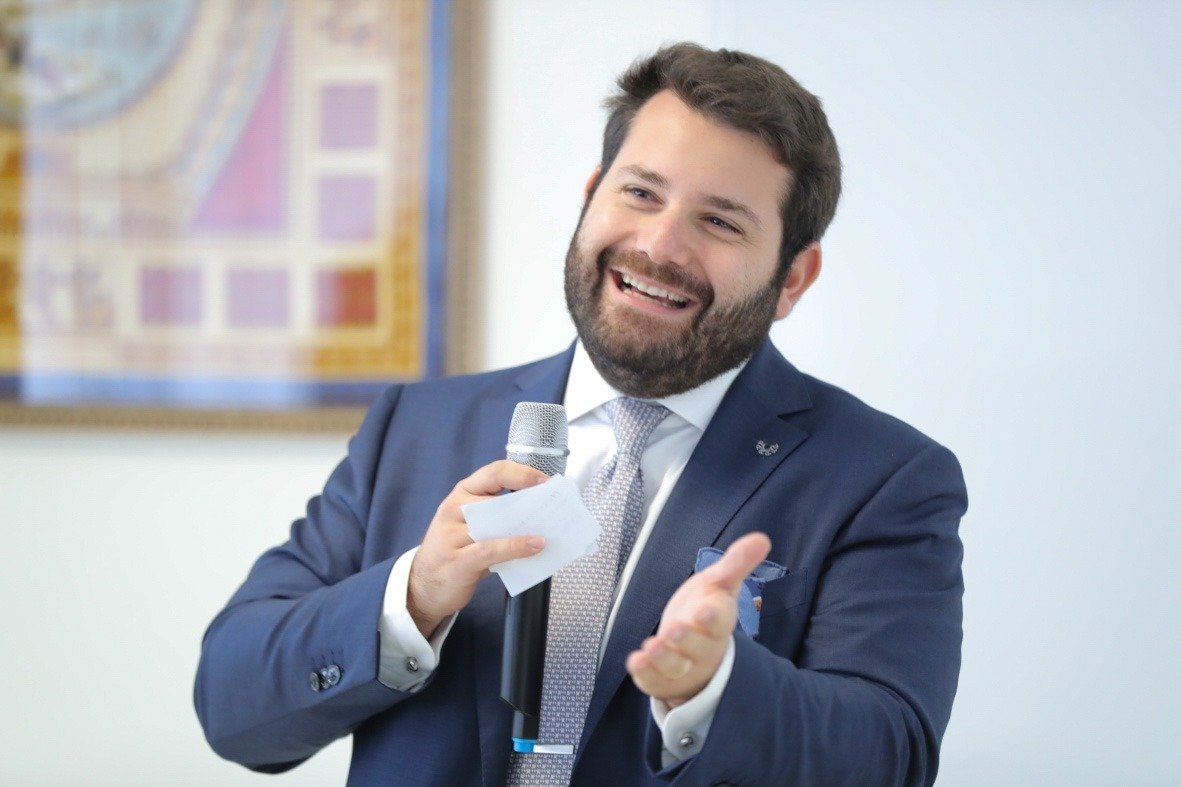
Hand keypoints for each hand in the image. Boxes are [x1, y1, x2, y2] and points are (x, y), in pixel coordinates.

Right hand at [407, 460, 548, 637]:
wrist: (422, 587)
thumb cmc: (456, 552)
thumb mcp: (473, 528)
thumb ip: (499, 519)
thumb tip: (538, 517)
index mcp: (462, 494)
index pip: (494, 472)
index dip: (523, 474)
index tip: (546, 481)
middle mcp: (454, 510)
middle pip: (498, 497)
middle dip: (530, 500)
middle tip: (555, 506)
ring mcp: (452, 535)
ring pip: (496, 523)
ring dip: (527, 524)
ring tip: (551, 527)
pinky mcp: (456, 561)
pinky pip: (491, 549)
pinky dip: (517, 547)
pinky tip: (535, 546)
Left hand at [626, 532, 771, 707]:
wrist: (694, 649)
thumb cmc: (705, 610)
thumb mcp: (719, 584)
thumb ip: (737, 563)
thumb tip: (762, 538)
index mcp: (717, 623)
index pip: (719, 622)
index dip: (713, 617)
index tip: (705, 610)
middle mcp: (702, 648)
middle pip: (697, 647)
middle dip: (686, 639)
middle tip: (674, 630)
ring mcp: (682, 666)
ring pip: (675, 667)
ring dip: (664, 658)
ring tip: (652, 646)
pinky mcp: (662, 678)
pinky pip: (654, 679)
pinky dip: (644, 672)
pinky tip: (636, 660)